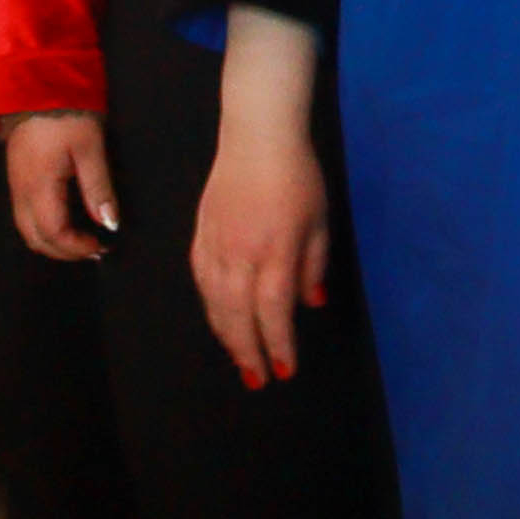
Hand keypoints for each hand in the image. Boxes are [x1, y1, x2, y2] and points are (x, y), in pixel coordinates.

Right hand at [2, 112, 118, 263]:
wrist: (36, 83)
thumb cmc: (67, 114)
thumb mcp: (90, 148)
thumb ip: (98, 189)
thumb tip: (109, 224)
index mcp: (39, 187)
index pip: (54, 233)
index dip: (77, 247)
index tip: (102, 245)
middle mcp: (22, 192)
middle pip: (36, 239)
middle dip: (64, 251)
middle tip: (94, 249)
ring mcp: (16, 186)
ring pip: (28, 230)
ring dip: (53, 241)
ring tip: (82, 239)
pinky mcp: (17, 178)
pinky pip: (26, 215)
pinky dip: (45, 227)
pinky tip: (67, 220)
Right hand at [193, 9, 332, 386]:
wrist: (256, 138)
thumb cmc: (298, 177)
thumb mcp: (320, 220)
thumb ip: (314, 265)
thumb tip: (309, 303)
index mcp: (275, 250)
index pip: (273, 310)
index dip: (278, 343)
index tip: (285, 369)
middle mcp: (241, 254)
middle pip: (239, 315)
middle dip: (249, 352)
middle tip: (258, 380)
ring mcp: (215, 246)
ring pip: (215, 305)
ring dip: (227, 337)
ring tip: (241, 360)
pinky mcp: (200, 238)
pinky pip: (202, 284)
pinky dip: (210, 309)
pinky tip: (220, 322)